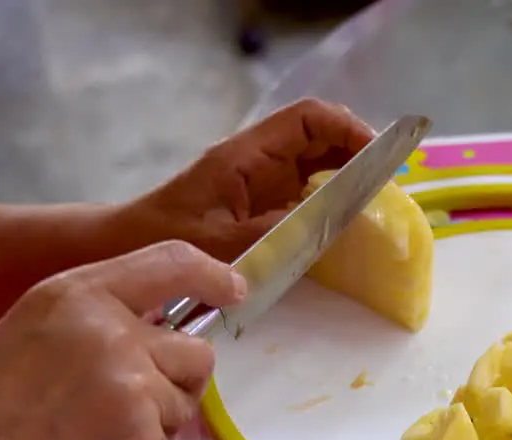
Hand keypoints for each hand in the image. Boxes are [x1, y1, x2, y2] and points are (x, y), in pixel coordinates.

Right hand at [0, 241, 245, 439]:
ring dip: (154, 421)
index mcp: (79, 296)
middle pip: (196, 351)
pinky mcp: (143, 439)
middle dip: (175, 377)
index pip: (172, 263)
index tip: (233, 289)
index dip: (213, 276)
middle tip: (123, 400)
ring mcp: (133, 388)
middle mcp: (114, 333)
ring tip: (93, 432)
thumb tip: (171, 326)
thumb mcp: (38, 330)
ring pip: (185, 403)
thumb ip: (102, 317)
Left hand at [126, 97, 374, 260]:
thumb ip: (278, 232)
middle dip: (359, 153)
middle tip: (387, 187)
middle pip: (323, 136)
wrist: (125, 248)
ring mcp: (264, 180)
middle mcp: (261, 159)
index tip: (378, 159)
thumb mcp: (223, 242)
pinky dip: (335, 200)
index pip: (309, 119)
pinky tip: (349, 223)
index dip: (349, 129)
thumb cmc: (165, 240)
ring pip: (320, 162)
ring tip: (376, 205)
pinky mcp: (265, 203)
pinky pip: (310, 190)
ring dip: (351, 178)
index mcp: (248, 154)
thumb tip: (333, 224)